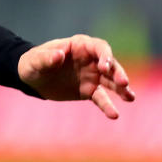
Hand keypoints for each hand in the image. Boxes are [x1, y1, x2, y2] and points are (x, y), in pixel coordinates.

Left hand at [18, 34, 136, 118]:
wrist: (30, 78)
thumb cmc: (32, 63)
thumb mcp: (35, 60)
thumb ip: (46, 57)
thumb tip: (59, 55)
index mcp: (79, 46)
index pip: (99, 47)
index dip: (105, 56)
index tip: (105, 66)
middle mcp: (90, 60)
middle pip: (110, 64)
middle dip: (118, 72)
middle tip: (123, 83)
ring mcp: (92, 76)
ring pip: (111, 82)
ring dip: (122, 89)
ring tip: (130, 97)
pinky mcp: (88, 91)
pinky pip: (101, 98)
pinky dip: (107, 106)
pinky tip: (114, 115)